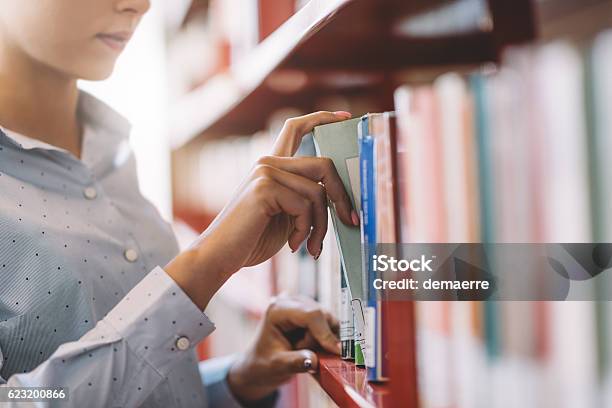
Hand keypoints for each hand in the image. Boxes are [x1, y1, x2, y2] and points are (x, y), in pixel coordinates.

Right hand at [165, 111, 357, 309]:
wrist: (220, 256)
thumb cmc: (253, 239)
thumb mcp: (287, 215)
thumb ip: (306, 199)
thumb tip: (342, 200)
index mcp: (271, 165)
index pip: (296, 128)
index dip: (322, 118)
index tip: (345, 118)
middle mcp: (267, 162)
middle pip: (324, 165)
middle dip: (342, 196)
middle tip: (350, 220)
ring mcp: (265, 172)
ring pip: (318, 192)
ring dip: (321, 225)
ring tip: (312, 246)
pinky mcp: (264, 188)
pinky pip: (305, 206)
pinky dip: (306, 230)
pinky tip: (294, 245)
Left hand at [227, 294, 339, 402]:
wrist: (260, 364)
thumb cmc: (263, 363)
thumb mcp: (277, 366)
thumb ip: (295, 362)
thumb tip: (314, 360)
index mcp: (278, 309)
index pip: (311, 314)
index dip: (325, 333)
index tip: (337, 352)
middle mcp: (291, 301)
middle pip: (322, 316)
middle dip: (321, 339)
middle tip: (308, 355)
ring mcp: (301, 305)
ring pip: (329, 320)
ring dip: (323, 340)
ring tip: (304, 350)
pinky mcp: (310, 312)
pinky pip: (328, 324)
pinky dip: (325, 338)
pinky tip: (311, 347)